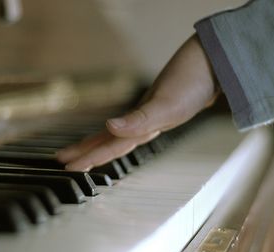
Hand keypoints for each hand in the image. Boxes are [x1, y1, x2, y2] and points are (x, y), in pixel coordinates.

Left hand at [57, 34, 217, 170]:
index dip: (89, 157)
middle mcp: (144, 125)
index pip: (111, 147)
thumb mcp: (168, 106)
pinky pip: (125, 120)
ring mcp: (147, 115)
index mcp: (146, 129)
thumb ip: (141, 121)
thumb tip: (110, 128)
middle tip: (62, 160)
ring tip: (77, 149)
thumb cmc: (194, 83)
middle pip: (108, 143)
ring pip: (114, 134)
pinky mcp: (150, 103)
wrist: (212, 63)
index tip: (67, 166)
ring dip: (95, 142)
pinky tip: (111, 128)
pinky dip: (113, 127)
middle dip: (85, 153)